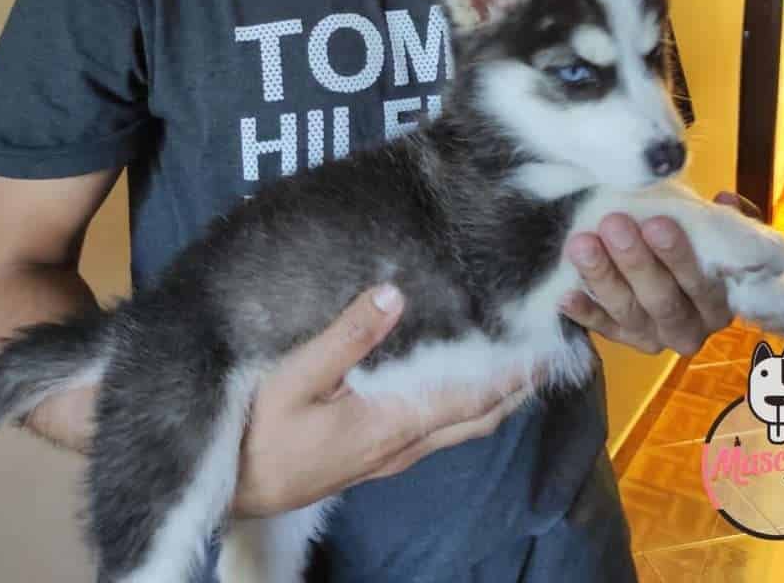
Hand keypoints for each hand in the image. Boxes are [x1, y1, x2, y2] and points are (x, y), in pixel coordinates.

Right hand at [231, 285, 537, 517]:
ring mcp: (394, 454)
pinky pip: (440, 427)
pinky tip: (462, 377)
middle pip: (479, 417)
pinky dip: (466, 403)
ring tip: (517, 356)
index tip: (545, 343)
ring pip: (461, 425)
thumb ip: (346, 337)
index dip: (511, 373)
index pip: (470, 397)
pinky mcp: (379, 453)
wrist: (236, 490)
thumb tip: (394, 292)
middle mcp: (405, 444)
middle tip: (547, 346)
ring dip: (495, 395)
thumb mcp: (294, 378)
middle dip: (517, 385)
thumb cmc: (260, 433)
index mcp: (393, 423)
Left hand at [560, 192, 758, 357]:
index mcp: (718, 303)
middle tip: (614, 224)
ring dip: (603, 277)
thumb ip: (723, 220)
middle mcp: (689, 327)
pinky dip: (583, 311)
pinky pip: (601, 327)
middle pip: (662, 299)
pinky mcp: (621, 339)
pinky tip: (565, 293)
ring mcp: (653, 336)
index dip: (679, 256)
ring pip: (627, 311)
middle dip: (636, 261)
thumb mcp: (716, 234)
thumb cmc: (696, 247)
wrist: (673, 276)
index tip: (657, 222)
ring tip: (582, 245)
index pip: (701, 283)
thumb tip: (723, 201)